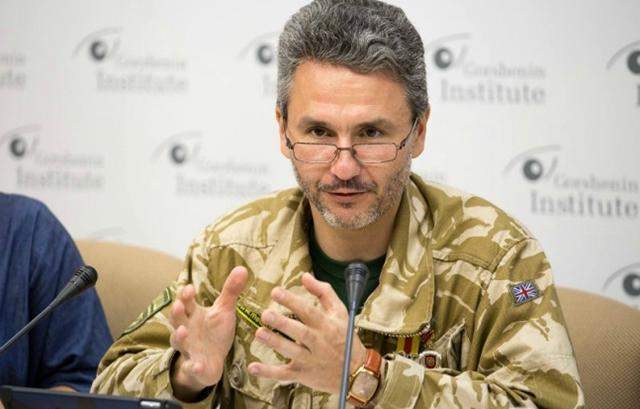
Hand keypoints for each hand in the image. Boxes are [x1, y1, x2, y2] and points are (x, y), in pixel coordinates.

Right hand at [169, 266, 247, 399]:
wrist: (212, 360)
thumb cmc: (215, 331)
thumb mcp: (224, 310)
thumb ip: (231, 290)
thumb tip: (242, 268)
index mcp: (192, 314)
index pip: (185, 302)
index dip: (185, 296)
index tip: (189, 288)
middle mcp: (186, 329)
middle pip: (176, 319)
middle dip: (176, 313)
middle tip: (179, 305)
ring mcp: (188, 347)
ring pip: (178, 342)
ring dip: (179, 337)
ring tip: (183, 331)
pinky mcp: (194, 365)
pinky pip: (191, 366)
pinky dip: (193, 366)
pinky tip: (197, 365)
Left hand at [247, 273, 366, 394]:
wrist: (356, 372)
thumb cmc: (344, 337)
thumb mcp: (340, 312)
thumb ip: (323, 292)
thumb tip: (305, 276)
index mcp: (327, 325)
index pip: (308, 311)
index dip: (292, 301)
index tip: (275, 292)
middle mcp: (318, 342)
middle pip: (300, 332)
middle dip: (282, 323)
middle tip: (266, 314)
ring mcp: (310, 360)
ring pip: (291, 351)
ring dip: (275, 343)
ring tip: (259, 333)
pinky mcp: (302, 374)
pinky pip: (284, 374)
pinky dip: (269, 373)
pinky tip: (253, 367)